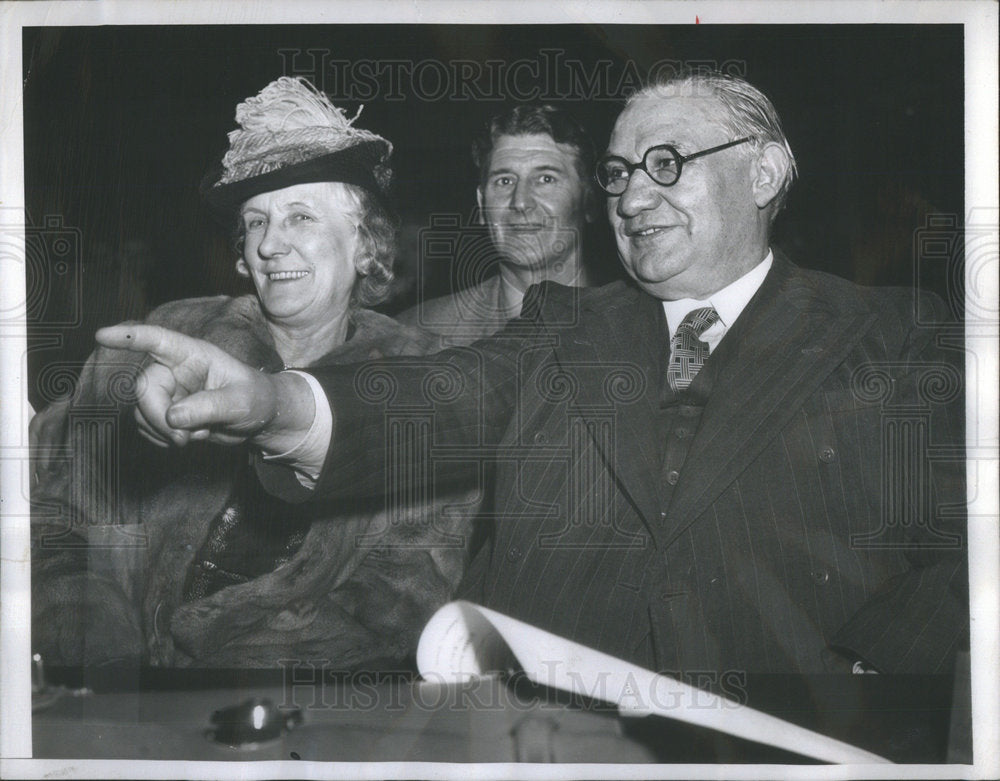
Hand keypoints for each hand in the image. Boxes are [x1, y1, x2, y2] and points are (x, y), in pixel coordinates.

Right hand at [96, 324, 313, 451]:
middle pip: (144, 387)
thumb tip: (173, 417)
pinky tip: (188, 438)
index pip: (157, 340)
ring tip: (197, 435)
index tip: (102, 335)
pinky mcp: (164, 412)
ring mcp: (168, 391)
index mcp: (193, 354)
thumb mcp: (241, 402)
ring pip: (141, 411)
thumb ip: (209, 407)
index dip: (129, 337)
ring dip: (163, 431)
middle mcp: (175, 369)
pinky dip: (162, 438)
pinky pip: (146, 426)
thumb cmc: (256, 399)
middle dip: (157, 416)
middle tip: (182, 439)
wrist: (259, 420)